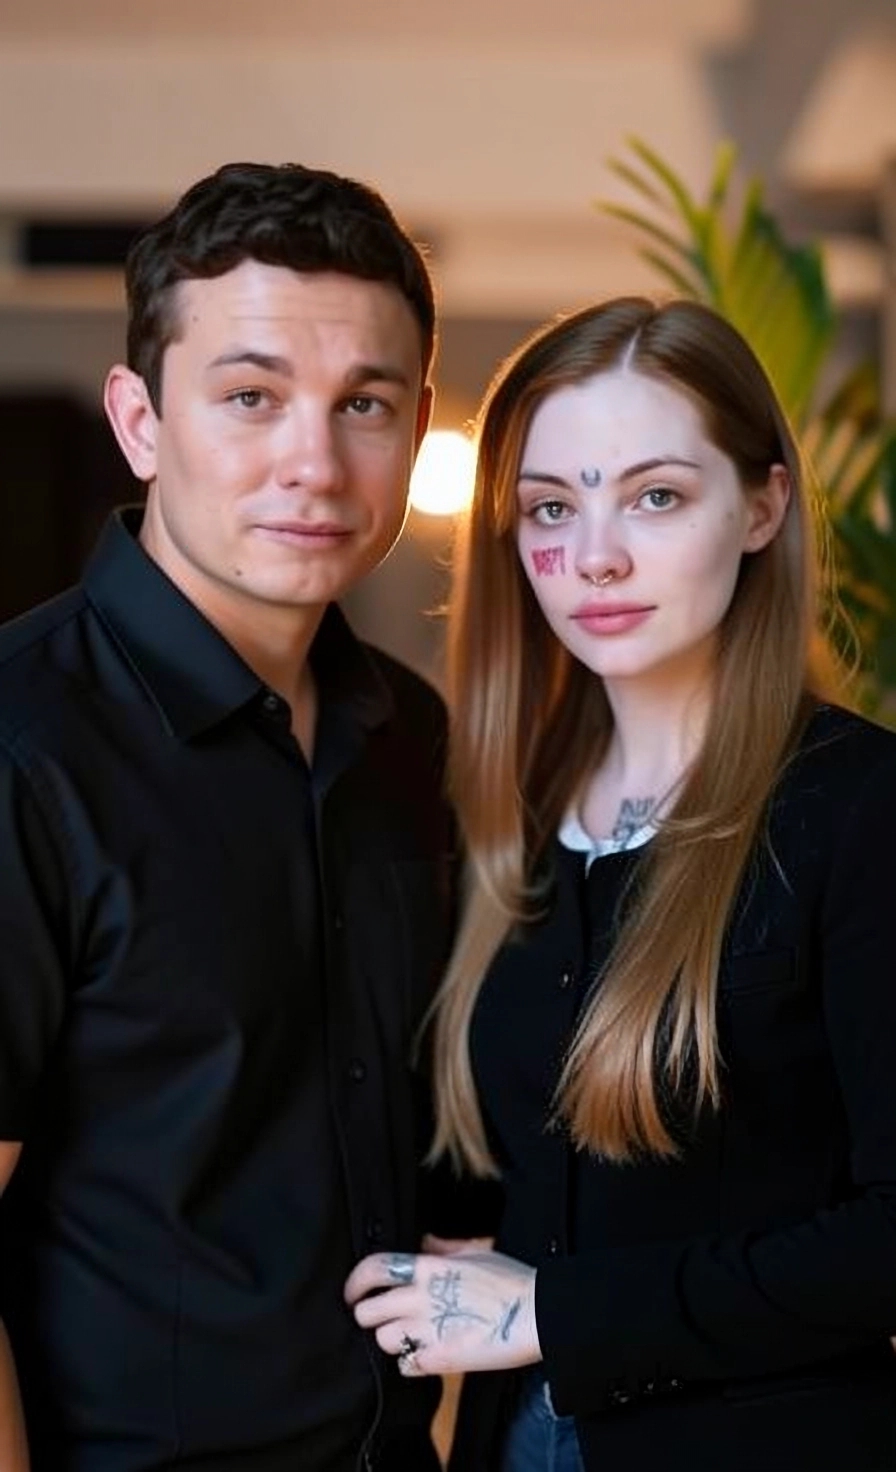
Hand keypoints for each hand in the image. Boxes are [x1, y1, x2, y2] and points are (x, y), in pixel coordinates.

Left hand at [344, 1248, 539, 1377]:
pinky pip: (405, 1366)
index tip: (352, 1293)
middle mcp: (421, 1297)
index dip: (354, 1282)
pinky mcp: (440, 1360)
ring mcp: (429, 1330)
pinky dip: (410, 1364)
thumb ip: (444, 1248)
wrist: (539, 1314)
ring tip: (409, 1338)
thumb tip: (424, 1240)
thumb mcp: (477, 1252)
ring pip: (383, 1339)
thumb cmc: (512, 1280)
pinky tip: (423, 1357)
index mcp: (428, 1267)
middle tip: (381, 1318)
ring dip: (392, 1340)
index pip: (373, 1268)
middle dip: (370, 1315)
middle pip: (367, 1310)